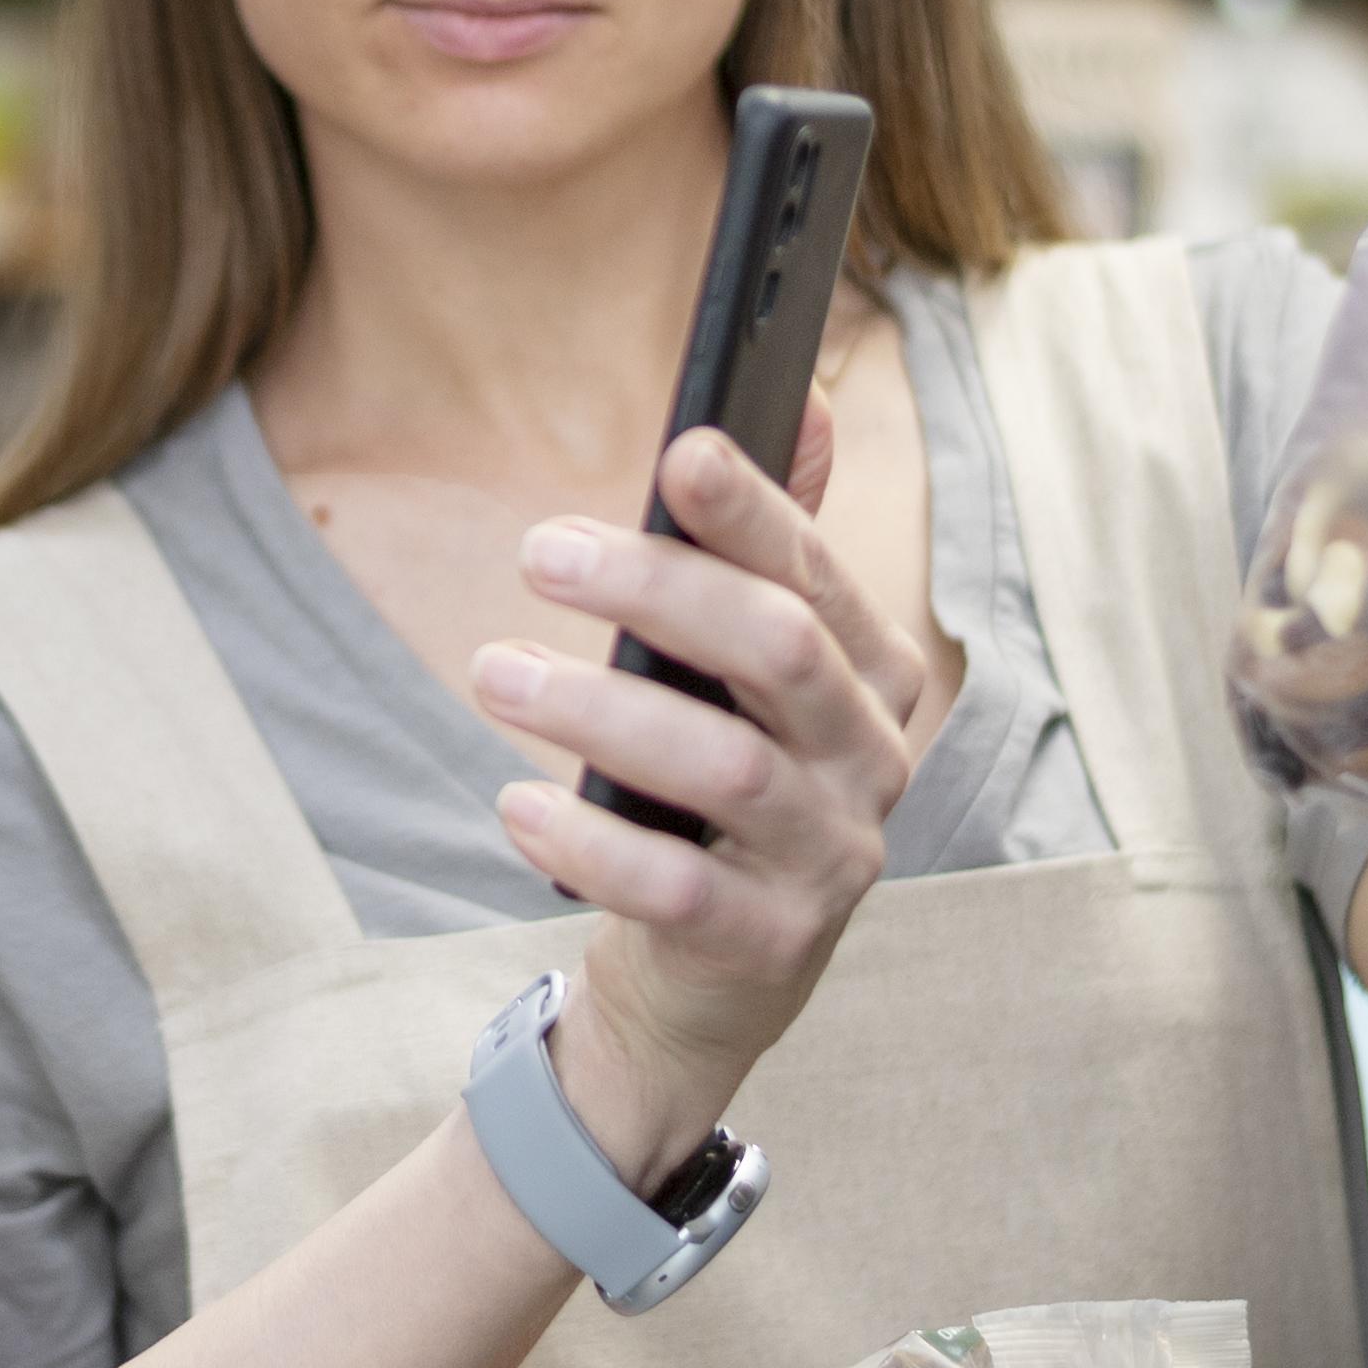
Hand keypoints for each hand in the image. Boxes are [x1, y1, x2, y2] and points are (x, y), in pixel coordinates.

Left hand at [464, 423, 925, 1146]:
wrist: (716, 973)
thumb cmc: (718, 787)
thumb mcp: (746, 670)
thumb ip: (770, 546)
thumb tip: (798, 394)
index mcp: (873, 675)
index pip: (813, 576)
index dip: (752, 512)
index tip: (678, 452)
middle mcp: (872, 761)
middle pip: (781, 651)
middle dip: (661, 590)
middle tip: (538, 552)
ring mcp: (831, 858)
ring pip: (729, 767)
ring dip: (599, 711)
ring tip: (494, 672)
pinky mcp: (770, 944)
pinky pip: (680, 889)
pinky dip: (591, 843)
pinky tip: (518, 805)